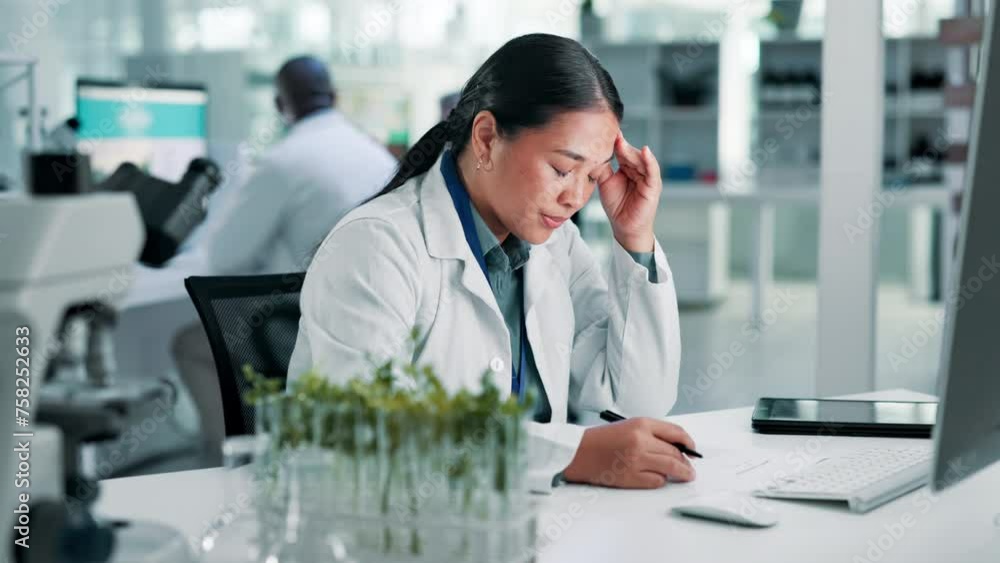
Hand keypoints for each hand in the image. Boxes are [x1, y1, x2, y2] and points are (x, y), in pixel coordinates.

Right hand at [562, 417, 695, 488]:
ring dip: (681, 473)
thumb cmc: (601, 439)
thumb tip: (677, 447)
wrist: (578, 452)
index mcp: (641, 424)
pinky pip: (657, 481)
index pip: (675, 432)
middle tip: (690, 467)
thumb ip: (651, 433)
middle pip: (675, 452)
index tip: (692, 449)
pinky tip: (660, 478)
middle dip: (687, 462)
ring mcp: (636, 460)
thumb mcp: (628, 426)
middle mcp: (640, 441)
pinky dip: (661, 481)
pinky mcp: (630, 477)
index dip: (688, 442)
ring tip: (686, 475)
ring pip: (670, 468)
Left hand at [596, 132, 662, 252]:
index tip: (606, 132)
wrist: (624, 227)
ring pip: (640, 159)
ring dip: (631, 150)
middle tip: (612, 135)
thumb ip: (603, 168)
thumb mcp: (606, 183)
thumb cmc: (616, 206)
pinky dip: (649, 160)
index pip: (622, 153)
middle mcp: (639, 171)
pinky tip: (644, 151)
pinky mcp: (653, 186)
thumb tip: (595, 152)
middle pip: (631, 154)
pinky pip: (652, 171)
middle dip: (622, 145)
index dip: (615, 143)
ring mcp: (647, 177)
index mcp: (628, 169)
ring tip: (621, 143)